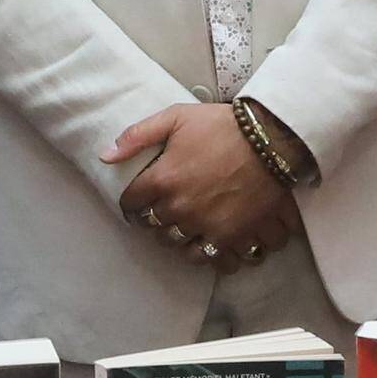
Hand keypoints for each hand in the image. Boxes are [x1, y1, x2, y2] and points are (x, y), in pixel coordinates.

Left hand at [105, 102, 293, 271]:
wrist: (270, 139)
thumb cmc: (222, 125)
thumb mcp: (176, 117)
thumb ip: (138, 136)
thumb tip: (106, 156)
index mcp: (162, 179)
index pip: (131, 203)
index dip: (132, 202)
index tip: (136, 202)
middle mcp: (179, 208)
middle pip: (154, 227)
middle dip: (154, 219)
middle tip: (162, 212)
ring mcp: (205, 225)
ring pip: (178, 246)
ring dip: (178, 238)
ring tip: (184, 228)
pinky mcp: (231, 236)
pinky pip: (212, 260)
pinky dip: (208, 255)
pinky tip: (208, 244)